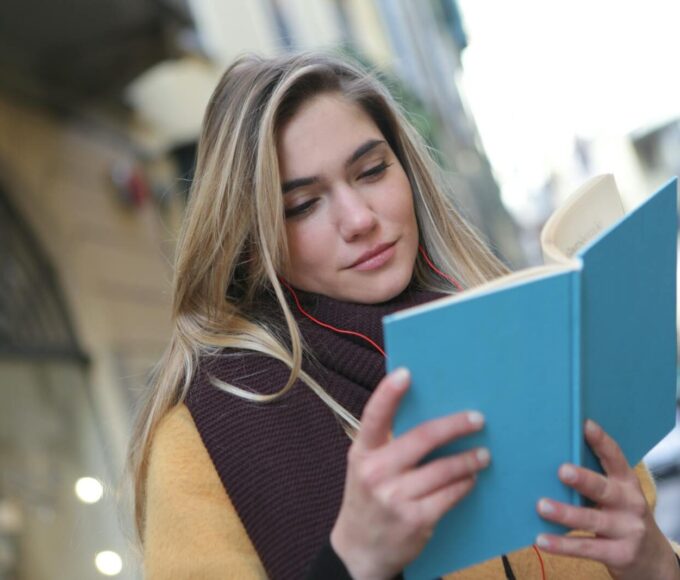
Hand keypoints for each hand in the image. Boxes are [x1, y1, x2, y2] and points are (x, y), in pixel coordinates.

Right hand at [330, 368, 489, 579]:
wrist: (360, 550)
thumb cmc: (367, 497)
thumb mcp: (365, 467)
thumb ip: (387, 444)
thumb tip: (431, 414)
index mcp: (361, 453)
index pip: (373, 417)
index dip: (388, 393)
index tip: (406, 373)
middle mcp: (375, 472)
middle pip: (423, 438)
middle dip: (455, 426)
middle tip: (477, 419)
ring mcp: (395, 497)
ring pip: (444, 468)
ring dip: (469, 459)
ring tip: (483, 454)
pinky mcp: (416, 520)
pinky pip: (450, 494)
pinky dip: (464, 483)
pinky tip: (471, 479)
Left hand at [535, 419, 679, 579]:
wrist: (652, 559)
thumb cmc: (621, 515)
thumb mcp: (616, 494)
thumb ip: (593, 478)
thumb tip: (551, 458)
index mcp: (626, 482)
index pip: (615, 458)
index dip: (601, 441)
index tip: (585, 425)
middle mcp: (630, 503)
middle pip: (604, 489)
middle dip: (583, 479)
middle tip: (561, 470)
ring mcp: (627, 530)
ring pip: (592, 519)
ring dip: (566, 513)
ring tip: (542, 506)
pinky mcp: (620, 554)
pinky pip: (586, 548)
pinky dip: (562, 545)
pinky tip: (541, 540)